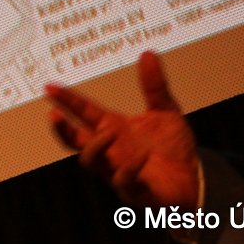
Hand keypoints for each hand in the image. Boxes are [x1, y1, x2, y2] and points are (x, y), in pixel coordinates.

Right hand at [46, 50, 199, 209]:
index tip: (48, 86)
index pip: (83, 112)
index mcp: (113, 129)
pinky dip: (129, 169)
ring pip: (91, 162)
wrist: (194, 179)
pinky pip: (122, 182)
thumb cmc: (172, 147)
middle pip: (75, 141)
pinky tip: (143, 156)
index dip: (66, 99)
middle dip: (62, 129)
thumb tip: (147, 53)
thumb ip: (154, 85)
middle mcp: (110, 150)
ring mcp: (118, 171)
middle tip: (53, 115)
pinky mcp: (134, 191)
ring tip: (108, 132)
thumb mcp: (165, 110)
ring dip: (95, 147)